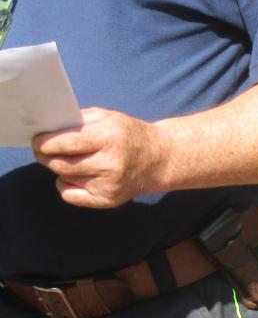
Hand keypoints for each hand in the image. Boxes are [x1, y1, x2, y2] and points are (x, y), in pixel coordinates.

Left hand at [32, 107, 165, 208]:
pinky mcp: (108, 199)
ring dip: (60, 168)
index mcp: (109, 138)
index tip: (37, 141)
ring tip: (70, 160)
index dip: (44, 143)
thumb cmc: (129, 135)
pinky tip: (75, 176)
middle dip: (45, 156)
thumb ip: (78, 121)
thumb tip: (47, 129)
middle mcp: (109, 164)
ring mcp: (109, 184)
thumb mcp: (109, 118)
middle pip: (59, 163)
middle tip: (44, 151)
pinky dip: (66, 185)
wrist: (160, 159)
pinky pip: (70, 195)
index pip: (64, 143)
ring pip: (63, 177)